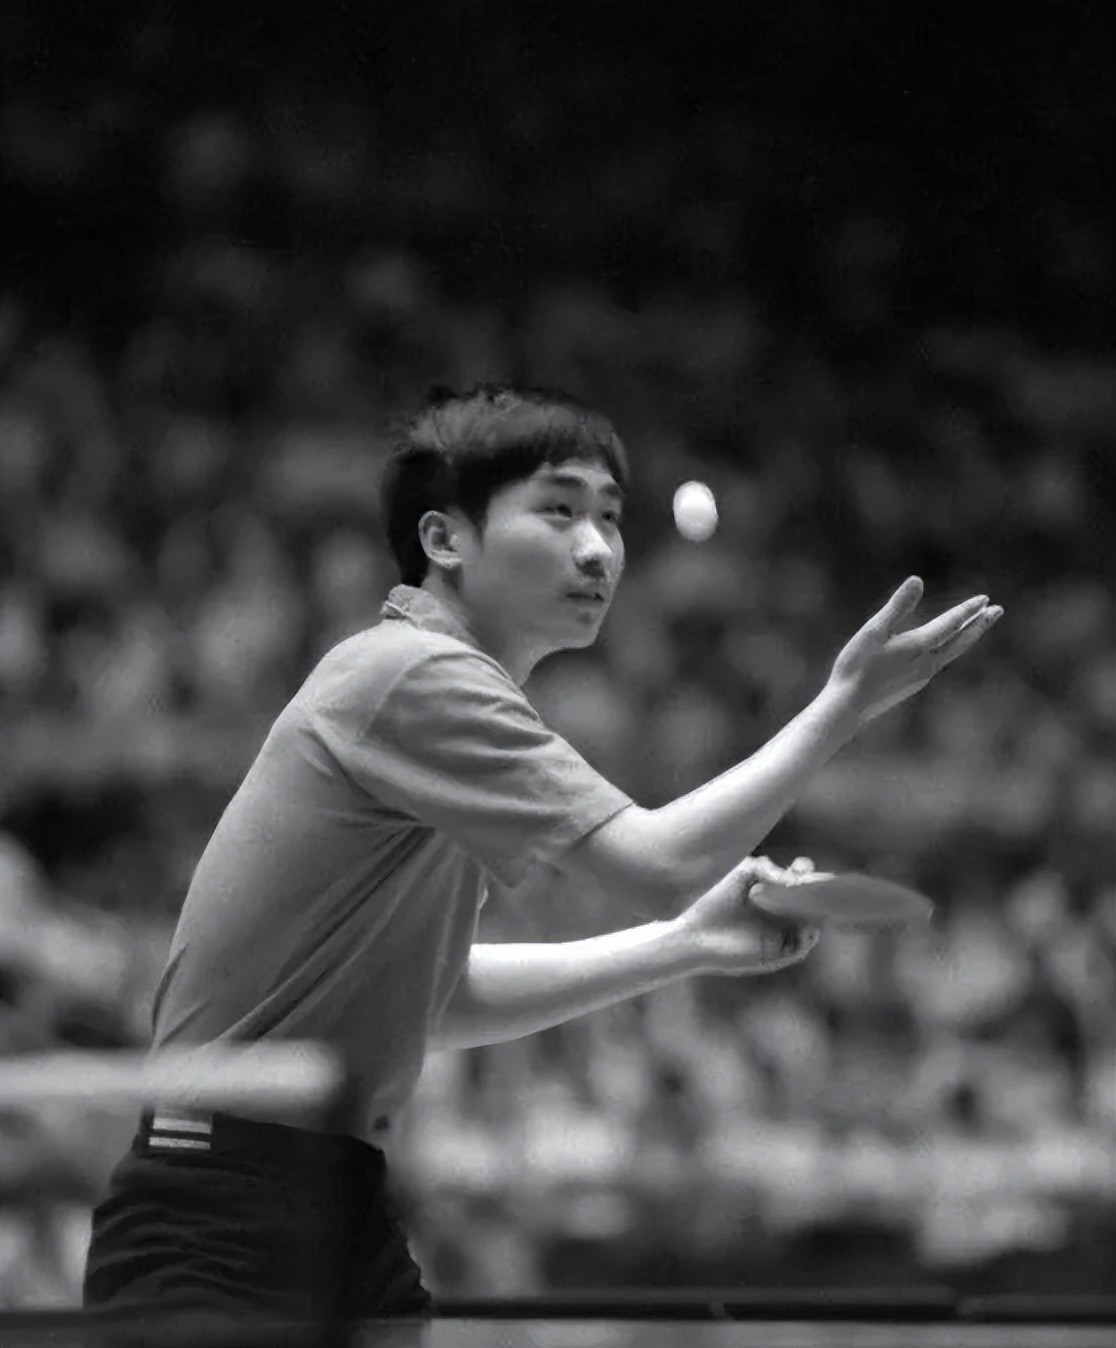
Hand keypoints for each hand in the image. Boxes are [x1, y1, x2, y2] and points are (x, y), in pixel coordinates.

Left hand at [676, 855, 821, 975]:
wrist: (693, 931)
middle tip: (816, 880)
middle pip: (810, 904)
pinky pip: (800, 947)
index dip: (805, 873)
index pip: (798, 884)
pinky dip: (807, 935)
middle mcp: (778, 916)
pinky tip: (805, 922)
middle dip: (817, 890)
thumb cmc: (712, 899)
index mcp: (771, 894)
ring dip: (816, 913)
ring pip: (810, 926)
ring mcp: (779, 937)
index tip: (803, 864)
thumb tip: (795, 878)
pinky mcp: (775, 956)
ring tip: (812, 898)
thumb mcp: (743, 873)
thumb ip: (769, 869)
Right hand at [826, 576, 1002, 728]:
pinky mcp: (914, 684)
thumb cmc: (857, 667)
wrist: (849, 707)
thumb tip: (918, 580)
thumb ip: (897, 606)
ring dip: (968, 637)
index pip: (951, 624)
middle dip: (980, 625)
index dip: (967, 610)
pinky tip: (945, 648)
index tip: (985, 599)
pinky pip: (940, 661)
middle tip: (998, 610)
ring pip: (953, 652)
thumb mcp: (874, 631)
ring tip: (977, 626)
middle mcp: (927, 663)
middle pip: (961, 641)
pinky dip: (951, 649)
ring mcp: (922, 676)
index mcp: (919, 646)